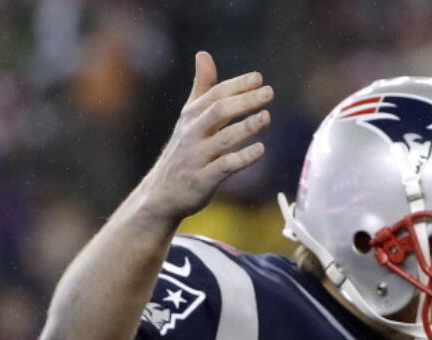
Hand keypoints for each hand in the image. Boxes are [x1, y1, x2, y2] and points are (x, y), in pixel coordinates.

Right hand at [136, 51, 272, 221]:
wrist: (162, 193)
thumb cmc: (183, 152)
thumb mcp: (189, 118)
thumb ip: (201, 89)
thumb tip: (204, 54)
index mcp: (191, 117)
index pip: (215, 95)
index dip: (236, 85)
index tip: (259, 78)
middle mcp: (192, 134)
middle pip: (218, 111)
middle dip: (244, 100)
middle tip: (269, 92)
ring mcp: (196, 157)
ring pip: (223, 138)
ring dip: (246, 127)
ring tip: (267, 117)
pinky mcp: (202, 180)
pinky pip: (224, 166)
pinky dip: (243, 158)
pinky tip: (261, 150)